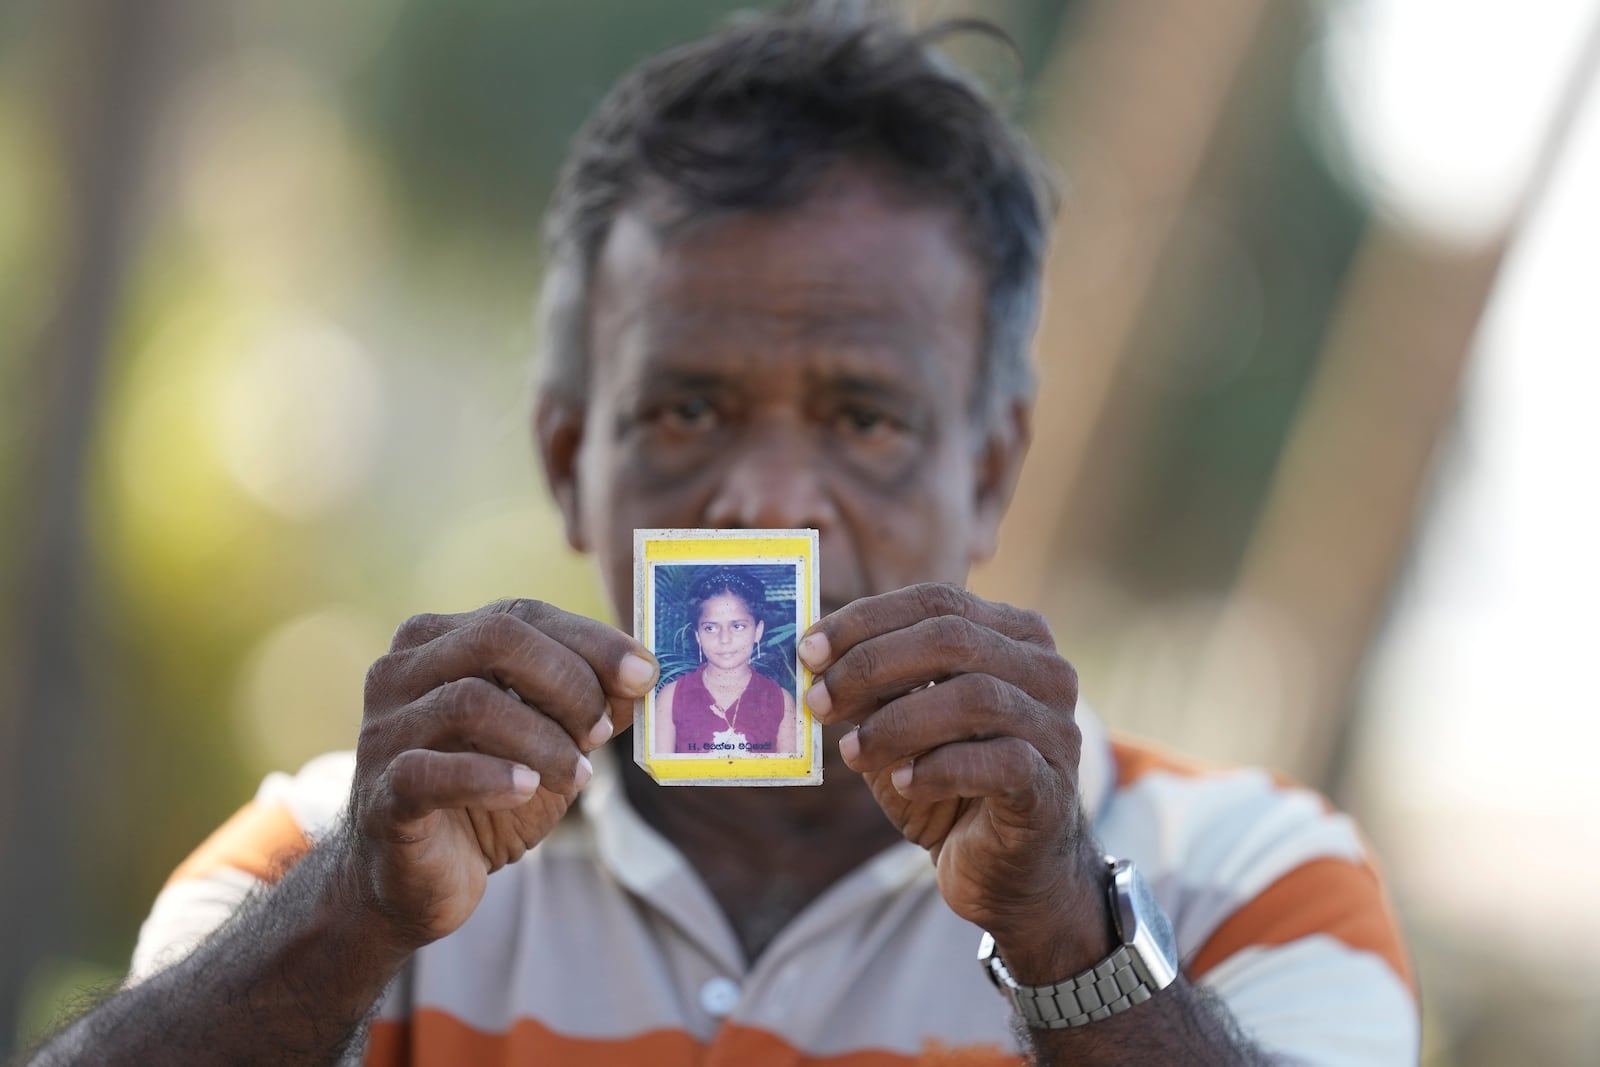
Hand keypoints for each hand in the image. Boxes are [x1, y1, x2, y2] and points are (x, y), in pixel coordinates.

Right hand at [342, 598, 656, 947]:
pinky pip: (431, 771)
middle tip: (602, 731)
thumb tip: (642, 678)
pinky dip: (491, 776)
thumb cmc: (488, 794)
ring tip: (577, 776)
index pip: (521, 613)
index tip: (644, 674)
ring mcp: (383, 731)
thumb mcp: (552, 741)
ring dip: (543, 739)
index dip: (591, 640)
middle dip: (568, 681)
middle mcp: (401, 671)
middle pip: (496, 639)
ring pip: (470, 702)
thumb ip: (593, 705)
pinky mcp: (380, 793)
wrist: (417, 880)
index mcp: (440, 640)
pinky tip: (526, 789)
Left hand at [799, 583, 1108, 976]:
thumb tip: (814, 657)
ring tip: (851, 752)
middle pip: (953, 638)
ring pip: (975, 698)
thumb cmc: (949, 783)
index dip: (866, 620)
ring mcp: (1057, 729)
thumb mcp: (901, 724)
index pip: (938, 601)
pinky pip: (998, 762)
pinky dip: (938, 769)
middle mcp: (1046, 671)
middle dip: (872, 666)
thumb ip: (873, 686)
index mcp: (1013, 635)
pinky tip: (903, 783)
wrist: (1004, 869)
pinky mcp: (1051, 788)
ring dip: (897, 723)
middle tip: (819, 700)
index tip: (808, 650)